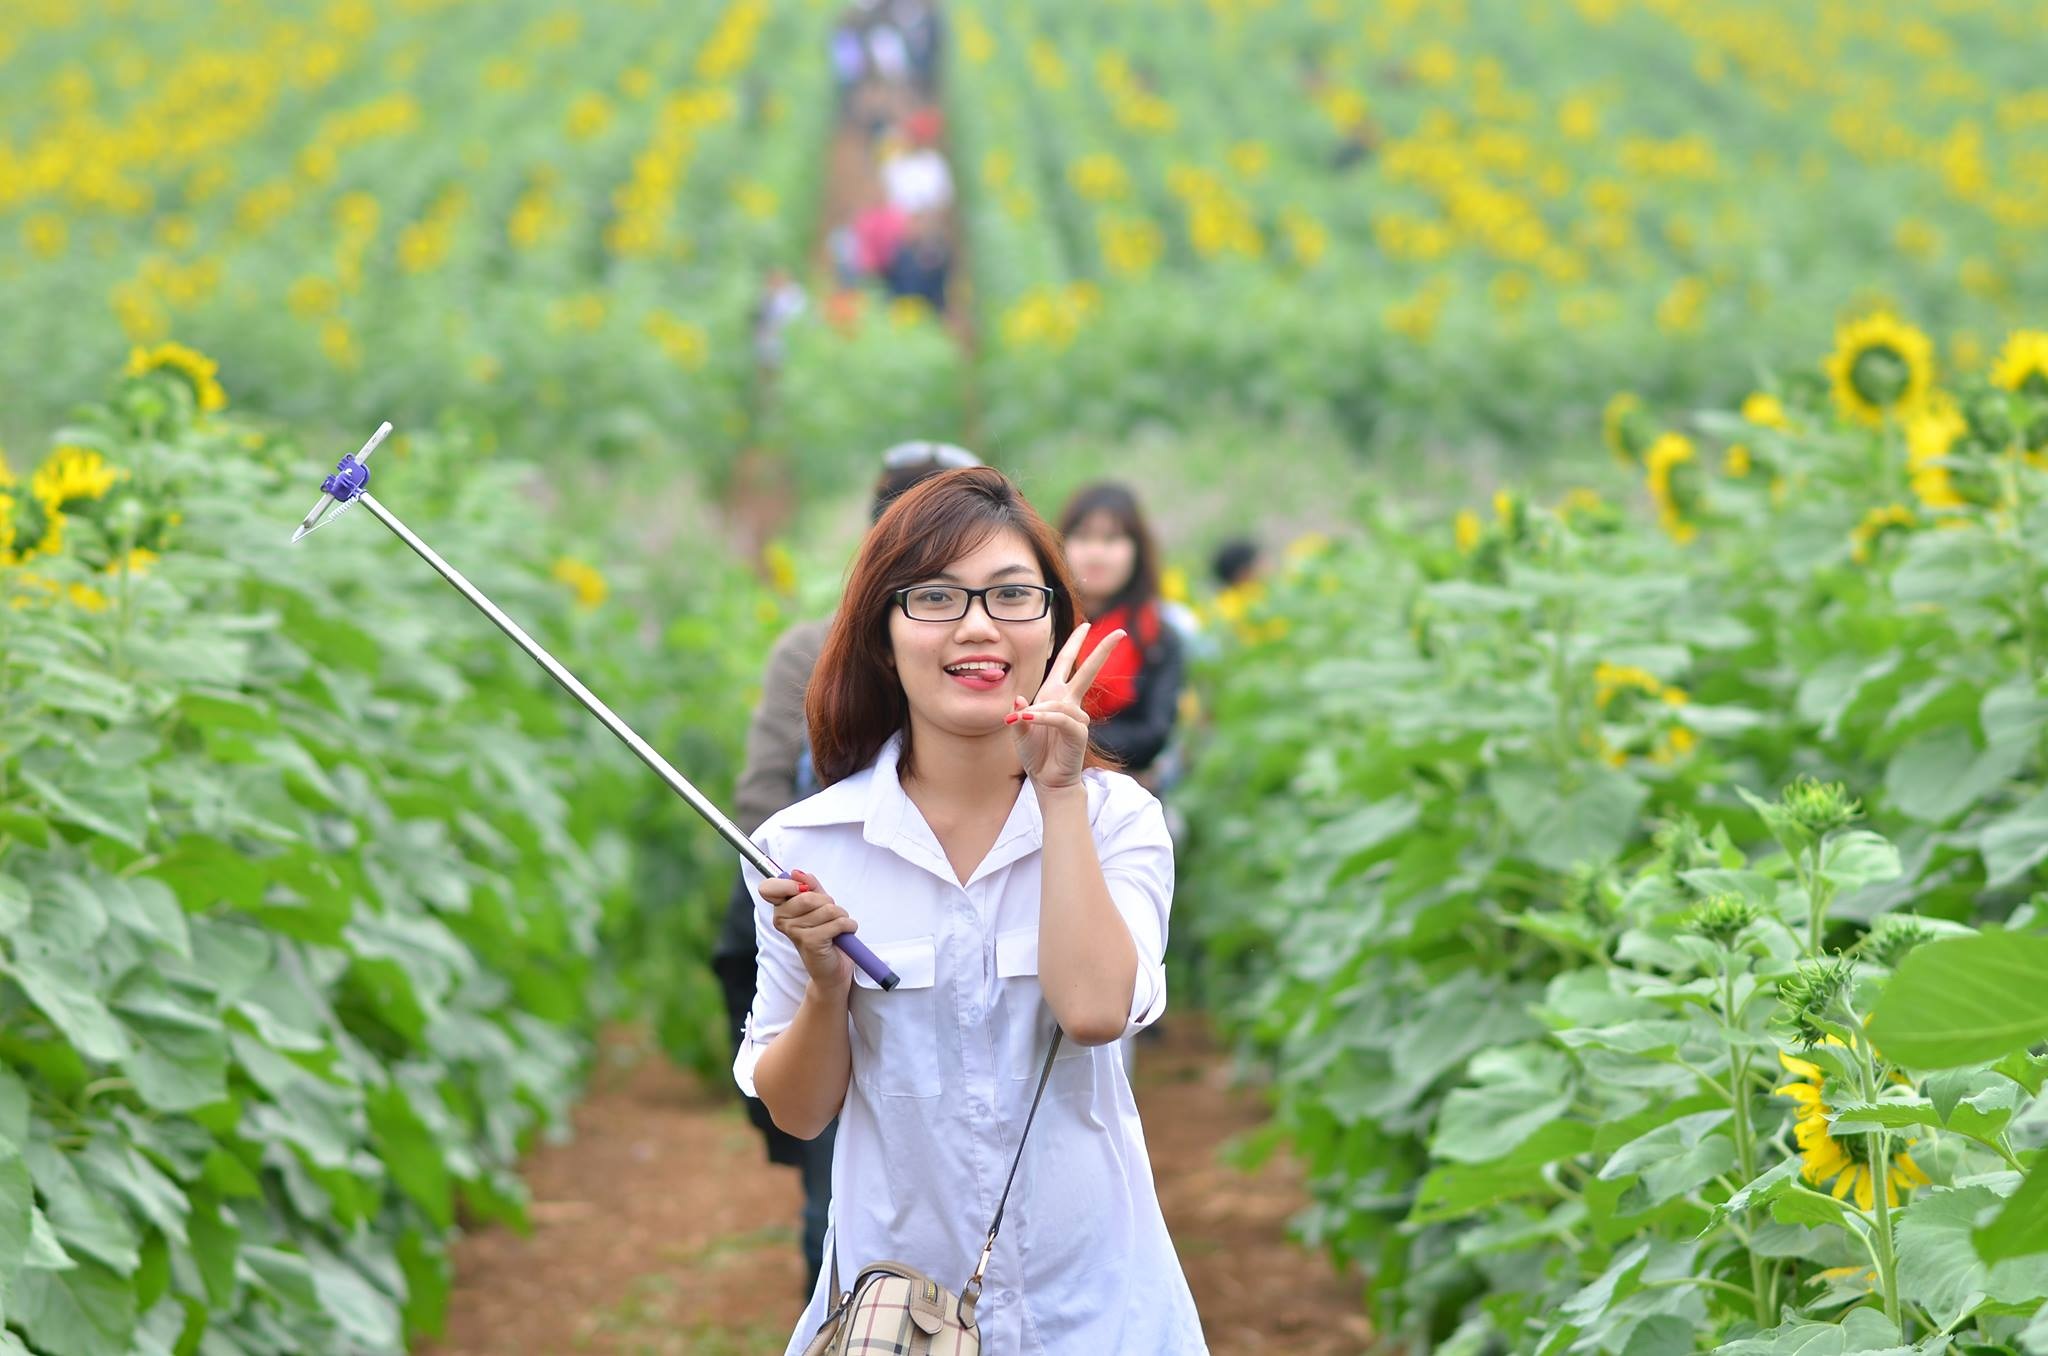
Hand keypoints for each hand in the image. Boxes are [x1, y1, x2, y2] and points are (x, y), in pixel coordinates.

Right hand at [760, 870, 853, 991]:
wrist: (833, 969)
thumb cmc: (825, 934)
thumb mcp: (819, 905)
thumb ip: (810, 886)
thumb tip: (798, 872)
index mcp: (780, 909)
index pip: (769, 888)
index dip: (788, 885)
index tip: (803, 890)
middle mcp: (782, 920)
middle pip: (808, 896)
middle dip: (829, 903)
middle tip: (831, 915)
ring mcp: (795, 932)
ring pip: (828, 909)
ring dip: (842, 916)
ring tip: (837, 927)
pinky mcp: (811, 942)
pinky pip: (838, 922)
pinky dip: (848, 926)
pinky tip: (843, 935)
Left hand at [1005, 621, 1126, 792]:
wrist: (1047, 780)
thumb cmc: (1035, 754)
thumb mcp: (1019, 731)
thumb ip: (1019, 715)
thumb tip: (1019, 701)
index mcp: (1054, 695)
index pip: (1066, 663)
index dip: (1076, 643)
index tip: (1088, 624)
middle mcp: (1068, 702)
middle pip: (1087, 671)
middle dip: (1102, 651)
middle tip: (1120, 633)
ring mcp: (1076, 717)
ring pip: (1059, 704)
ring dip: (1038, 714)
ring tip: (1022, 723)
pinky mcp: (1078, 732)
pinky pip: (1060, 718)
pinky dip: (1044, 718)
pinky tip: (1030, 720)